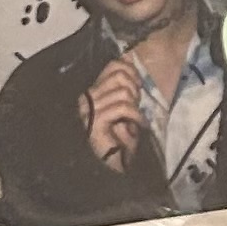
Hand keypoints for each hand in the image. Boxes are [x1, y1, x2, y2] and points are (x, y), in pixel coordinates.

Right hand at [84, 56, 153, 176]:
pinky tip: (139, 125)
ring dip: (135, 105)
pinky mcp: (96, 123)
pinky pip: (122, 108)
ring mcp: (89, 111)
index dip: (130, 70)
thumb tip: (127, 58)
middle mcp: (86, 99)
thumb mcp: (122, 107)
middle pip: (119, 75)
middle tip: (137, 104)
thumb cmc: (116, 138)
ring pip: (122, 92)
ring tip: (136, 118)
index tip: (138, 84)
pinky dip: (136, 116)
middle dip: (134, 88)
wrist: (106, 168)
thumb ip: (122, 85)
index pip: (112, 66)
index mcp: (92, 92)